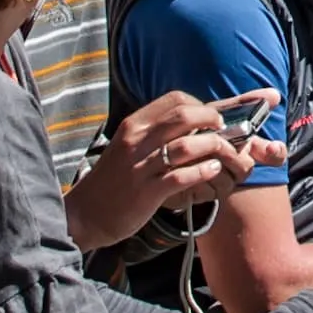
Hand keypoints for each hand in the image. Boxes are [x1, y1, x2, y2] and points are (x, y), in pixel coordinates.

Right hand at [64, 92, 261, 251]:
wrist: (85, 213)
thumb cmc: (114, 180)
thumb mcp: (130, 147)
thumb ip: (156, 133)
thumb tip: (191, 123)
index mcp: (134, 125)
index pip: (175, 99)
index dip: (202, 105)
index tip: (215, 117)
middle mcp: (136, 140)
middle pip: (184, 116)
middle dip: (213, 120)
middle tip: (226, 131)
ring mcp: (141, 166)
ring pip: (187, 145)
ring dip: (215, 147)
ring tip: (226, 154)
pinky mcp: (146, 191)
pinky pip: (181, 176)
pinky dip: (202, 171)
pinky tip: (213, 170)